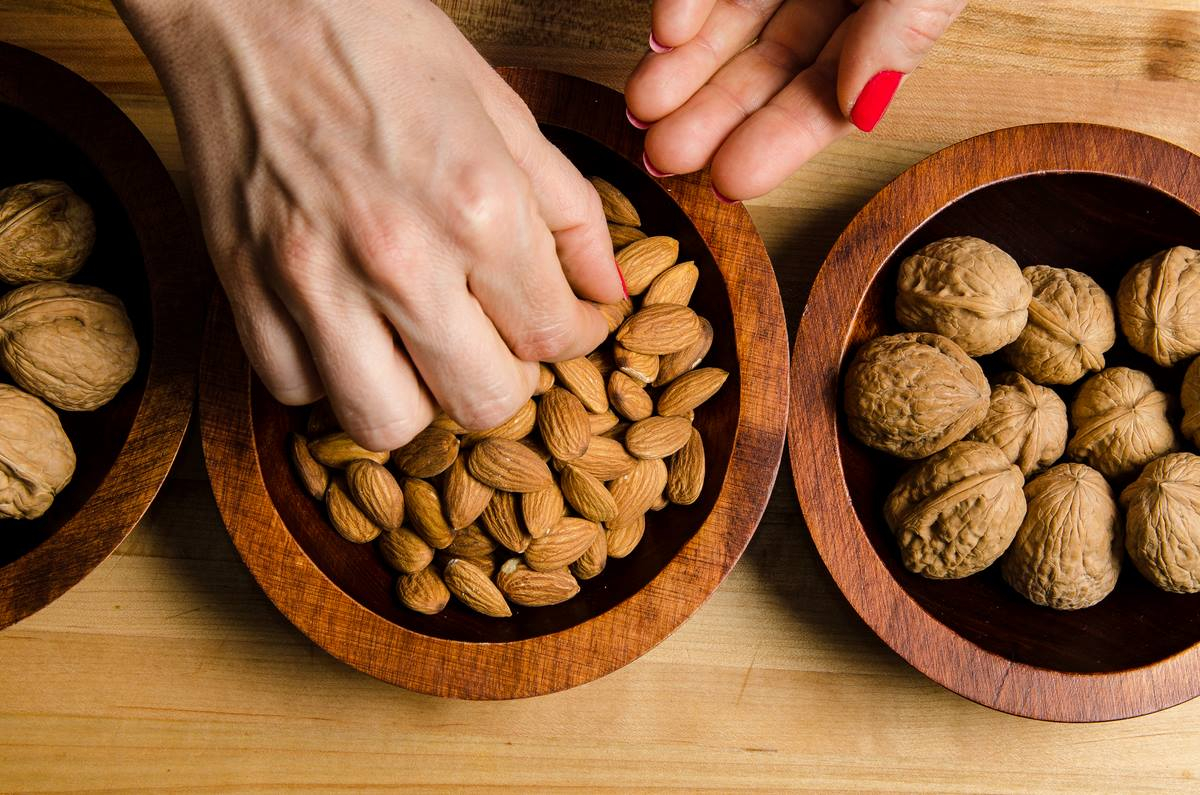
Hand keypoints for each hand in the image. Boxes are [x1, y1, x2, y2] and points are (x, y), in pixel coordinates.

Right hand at [116, 0, 622, 449]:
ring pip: (386, 425)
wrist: (249, 0)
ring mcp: (312, 282)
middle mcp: (399, 259)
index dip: (577, 337)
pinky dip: (330, 378)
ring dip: (418, 401)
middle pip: (483, 403)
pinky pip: (295, 390)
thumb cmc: (382, 42)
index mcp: (479, 207)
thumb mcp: (504, 110)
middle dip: (507, 380)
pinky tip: (350, 331)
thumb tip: (610, 289)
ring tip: (422, 351)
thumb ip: (571, 212)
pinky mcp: (243, 288)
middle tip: (500, 342)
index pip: (555, 337)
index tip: (568, 324)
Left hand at [625, 0, 964, 199]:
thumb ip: (904, 29)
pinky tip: (663, 33)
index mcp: (884, 22)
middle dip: (713, 118)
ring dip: (684, 69)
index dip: (777, 144)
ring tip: (642, 108)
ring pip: (731, 25)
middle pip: (767, 72)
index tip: (730, 182)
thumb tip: (861, 110)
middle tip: (666, 159)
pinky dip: (687, 1)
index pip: (827, 99)